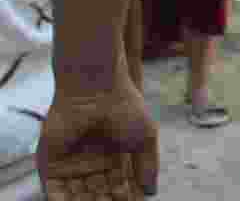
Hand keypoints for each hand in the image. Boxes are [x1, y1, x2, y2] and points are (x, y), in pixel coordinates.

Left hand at [38, 77, 157, 198]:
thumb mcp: (145, 137)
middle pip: (98, 194)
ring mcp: (70, 165)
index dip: (124, 197)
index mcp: (112, 157)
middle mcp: (91, 163)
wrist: (96, 89)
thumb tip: (150, 194)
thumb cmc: (124, 107)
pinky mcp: (50, 164)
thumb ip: (148, 165)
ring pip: (77, 196)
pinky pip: (55, 191)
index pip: (118, 186)